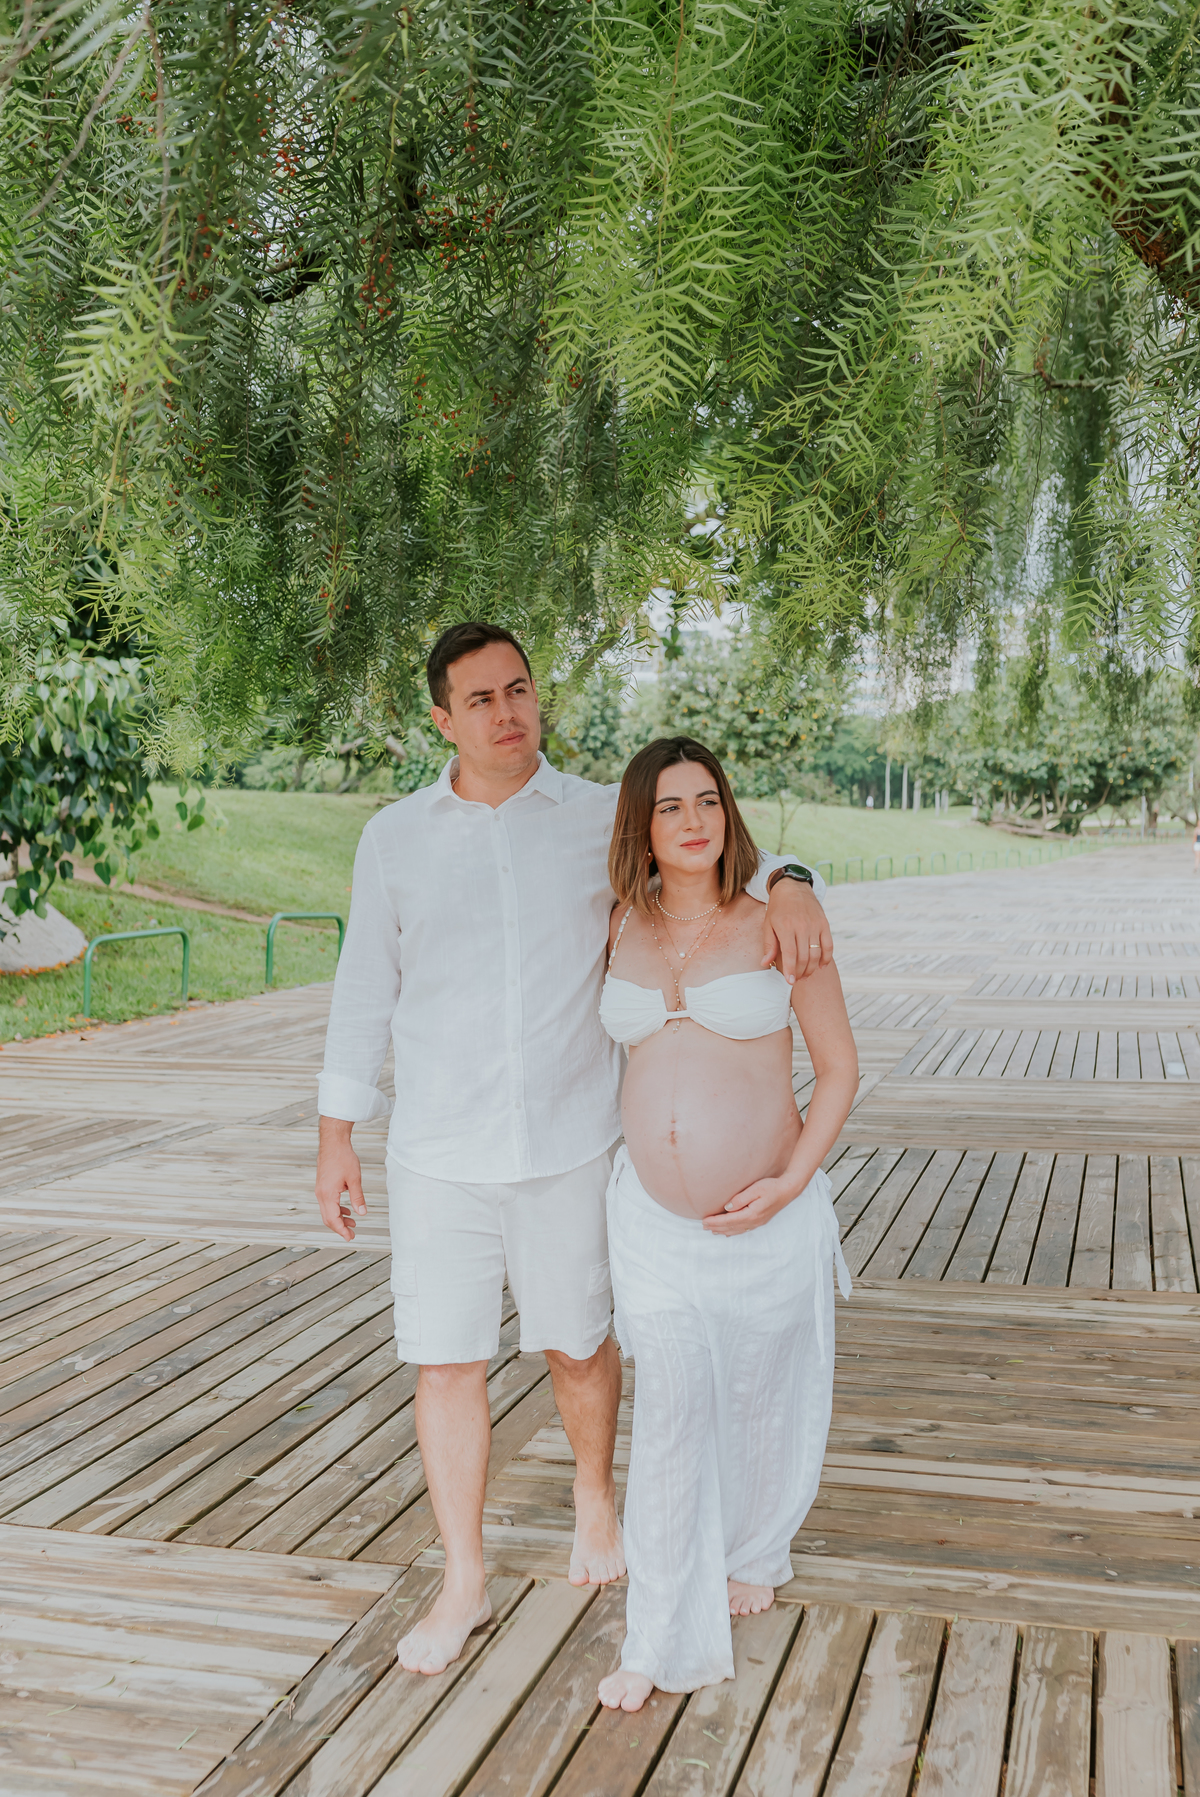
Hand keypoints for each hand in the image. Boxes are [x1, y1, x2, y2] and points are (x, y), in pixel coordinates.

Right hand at [316, 1117, 366, 1241]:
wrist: (333, 1143)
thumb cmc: (343, 1158)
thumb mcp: (354, 1179)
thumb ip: (357, 1197)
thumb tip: (362, 1213)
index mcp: (327, 1194)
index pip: (333, 1219)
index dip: (341, 1230)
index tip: (350, 1237)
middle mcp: (321, 1194)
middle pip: (328, 1218)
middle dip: (340, 1227)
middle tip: (352, 1234)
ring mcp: (320, 1191)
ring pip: (328, 1211)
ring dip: (339, 1219)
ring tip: (353, 1223)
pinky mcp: (322, 1186)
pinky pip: (328, 1203)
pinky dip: (337, 1209)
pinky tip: (347, 1210)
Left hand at [702, 1175, 795, 1235]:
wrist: (788, 1190)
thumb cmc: (771, 1187)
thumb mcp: (755, 1189)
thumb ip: (740, 1199)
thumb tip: (727, 1208)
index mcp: (751, 1214)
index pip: (728, 1220)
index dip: (715, 1221)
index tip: (704, 1220)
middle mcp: (754, 1221)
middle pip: (731, 1227)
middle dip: (717, 1227)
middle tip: (703, 1226)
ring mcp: (757, 1222)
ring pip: (737, 1230)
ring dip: (724, 1230)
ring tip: (712, 1230)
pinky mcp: (760, 1220)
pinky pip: (743, 1229)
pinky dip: (733, 1231)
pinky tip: (728, 1232)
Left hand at [763, 877, 831, 980]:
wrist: (793, 887)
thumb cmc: (777, 908)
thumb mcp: (768, 924)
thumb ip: (769, 945)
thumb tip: (765, 964)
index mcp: (786, 927)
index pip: (790, 954)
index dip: (791, 970)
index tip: (790, 982)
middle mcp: (802, 926)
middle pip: (804, 957)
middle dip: (800, 972)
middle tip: (796, 979)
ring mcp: (815, 925)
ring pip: (816, 954)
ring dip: (811, 968)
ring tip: (805, 975)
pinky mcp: (824, 924)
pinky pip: (828, 945)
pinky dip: (826, 958)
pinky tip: (820, 966)